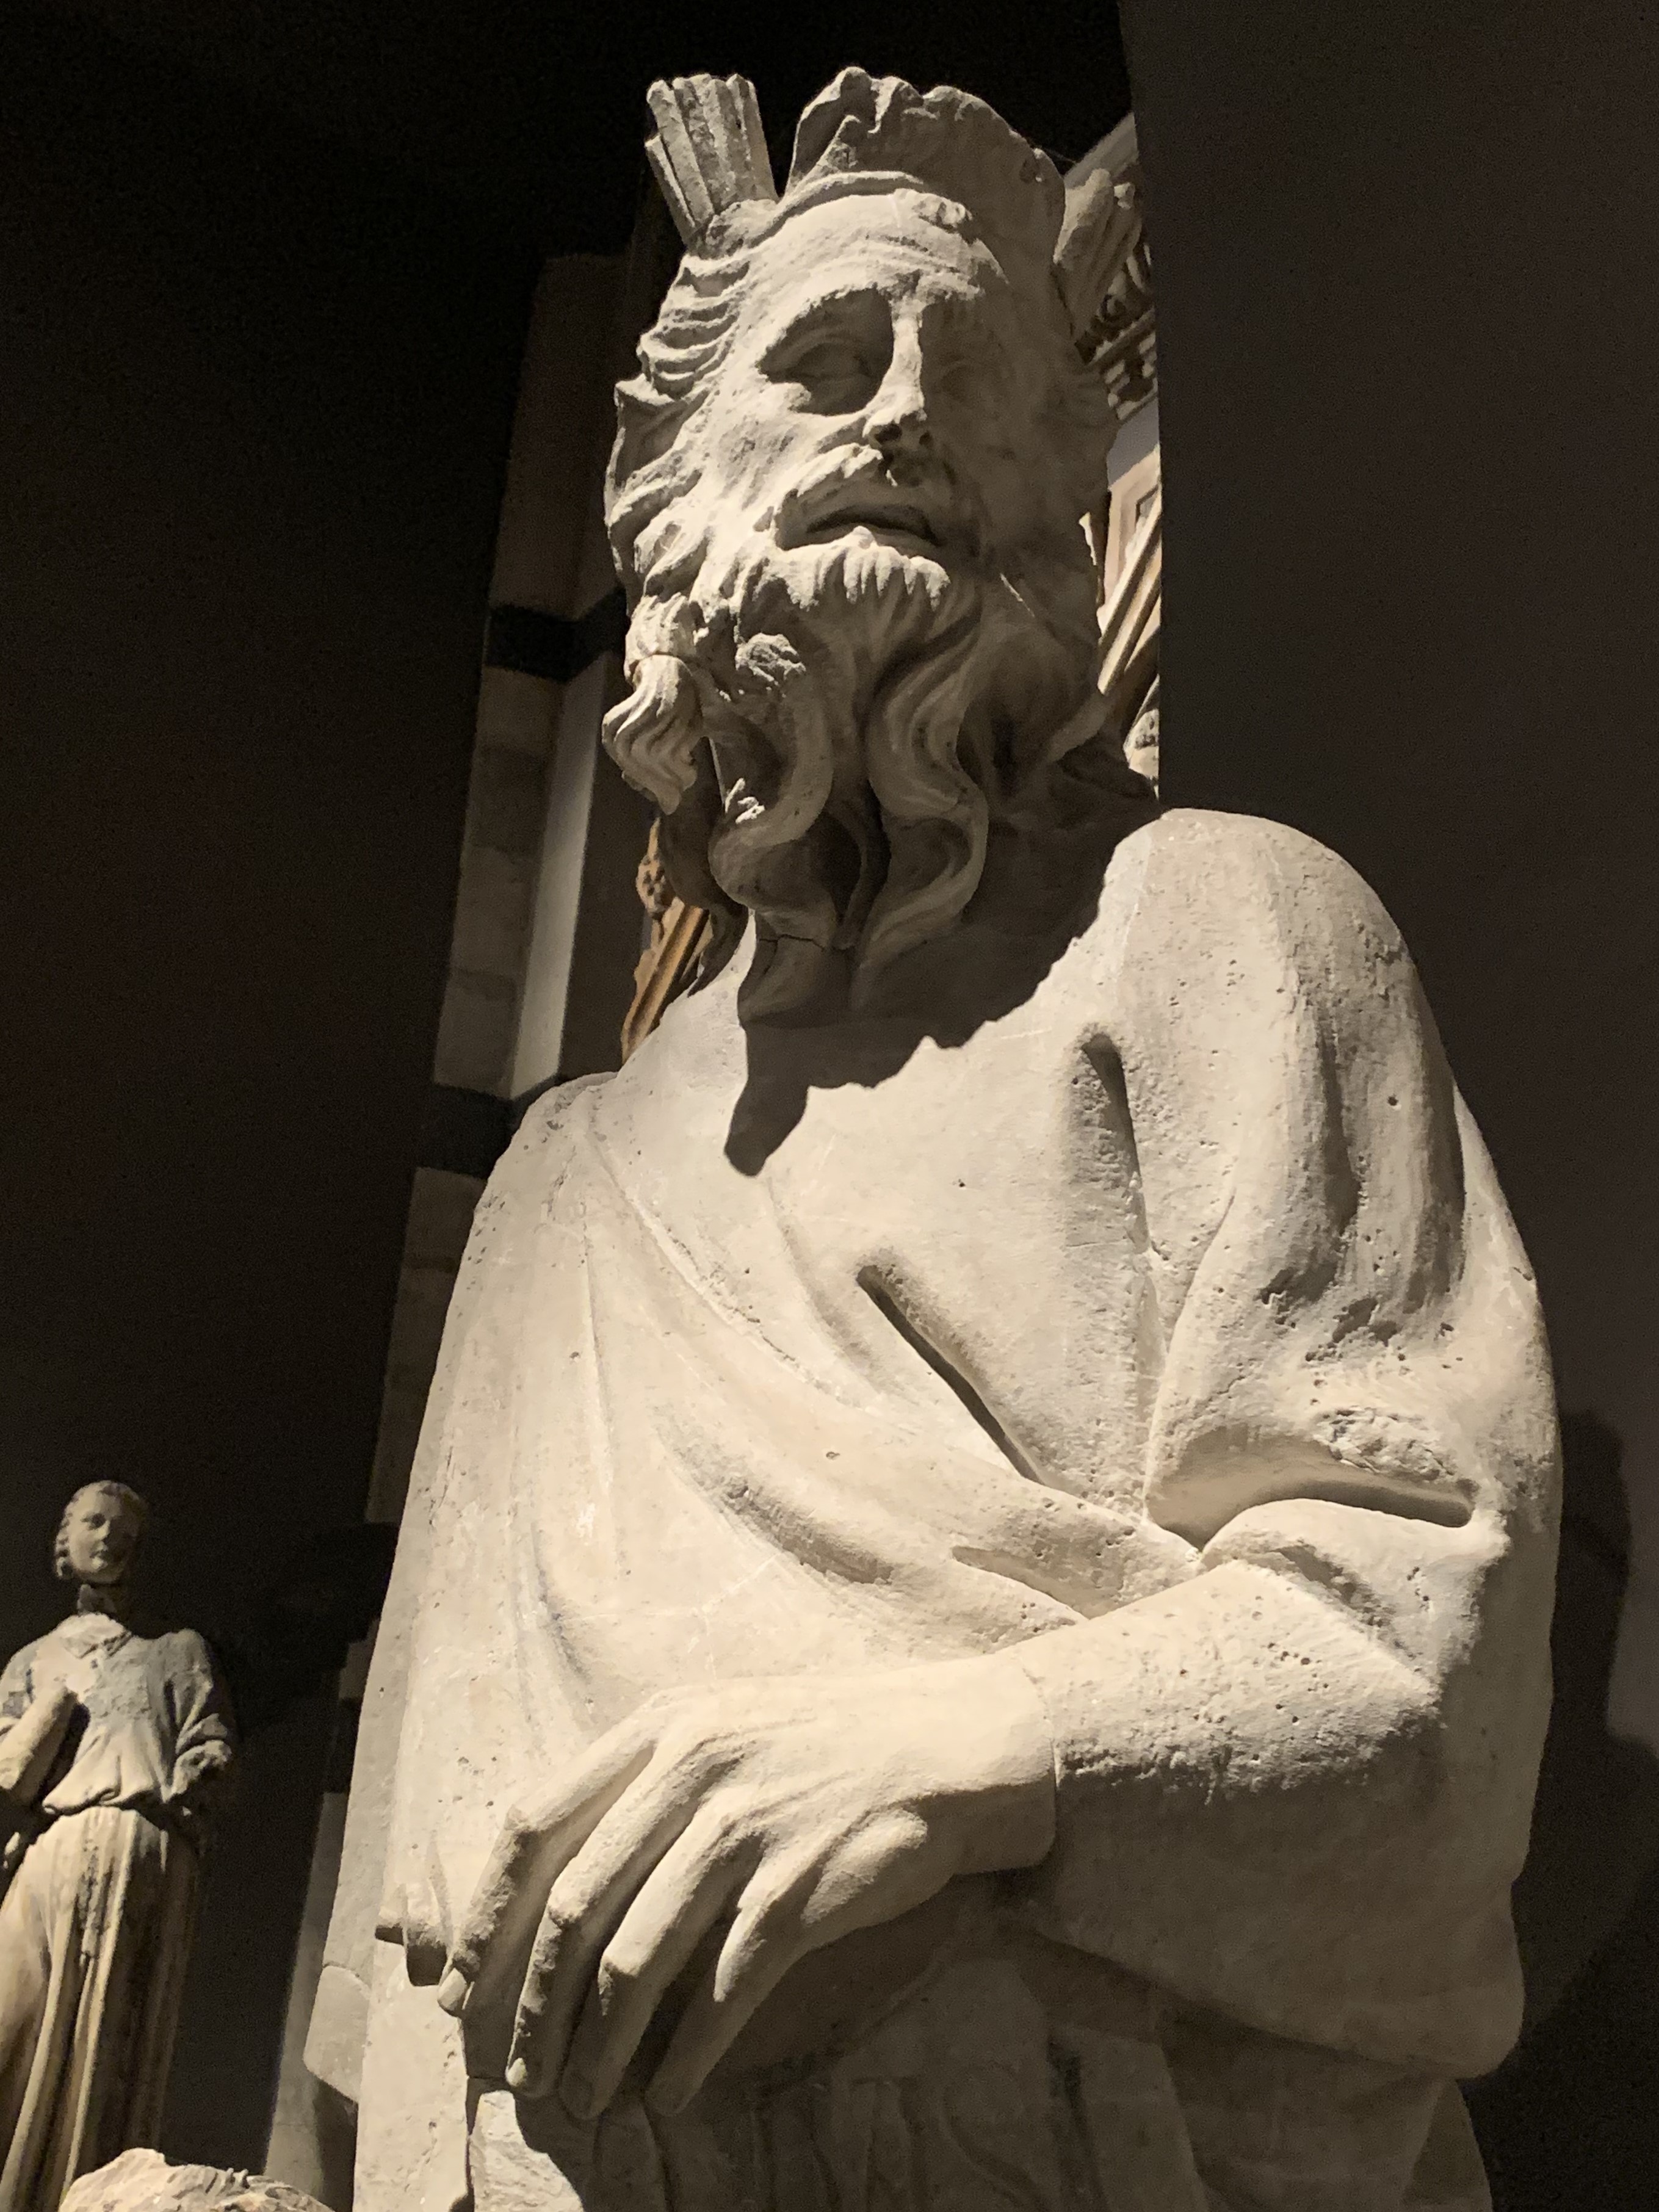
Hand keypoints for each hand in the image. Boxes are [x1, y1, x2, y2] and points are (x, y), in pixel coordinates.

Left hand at [437, 1652, 1054, 2118]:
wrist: (957, 1743)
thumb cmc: (833, 1741)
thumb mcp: (726, 1725)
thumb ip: (647, 1784)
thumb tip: (560, 1878)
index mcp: (660, 1728)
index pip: (533, 1821)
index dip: (485, 1915)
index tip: (457, 1988)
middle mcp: (692, 1770)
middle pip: (573, 1906)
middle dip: (532, 2004)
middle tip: (519, 2073)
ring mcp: (746, 1830)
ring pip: (634, 1959)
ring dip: (597, 2045)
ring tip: (583, 2100)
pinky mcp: (800, 1889)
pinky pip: (720, 1990)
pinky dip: (684, 2054)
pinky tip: (669, 2093)